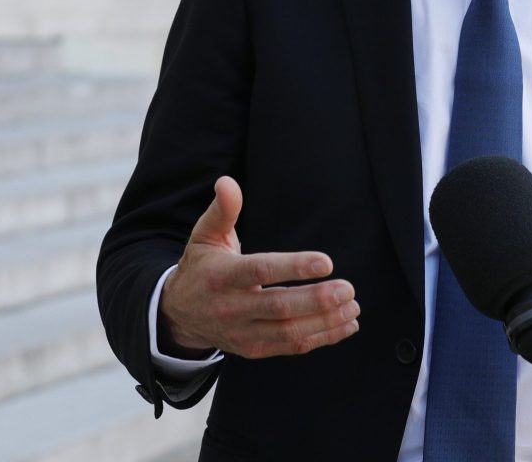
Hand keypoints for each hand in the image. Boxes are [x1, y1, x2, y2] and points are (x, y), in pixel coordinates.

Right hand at [160, 176, 359, 358]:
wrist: (178, 315)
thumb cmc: (201, 267)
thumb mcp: (204, 235)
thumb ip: (222, 210)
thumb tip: (227, 182)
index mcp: (222, 276)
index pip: (261, 270)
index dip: (294, 267)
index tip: (326, 262)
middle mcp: (232, 308)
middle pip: (278, 307)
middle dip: (316, 300)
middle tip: (347, 289)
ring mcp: (243, 332)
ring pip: (288, 332)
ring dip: (324, 322)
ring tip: (352, 307)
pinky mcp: (254, 349)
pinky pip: (291, 347)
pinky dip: (321, 338)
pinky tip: (346, 326)